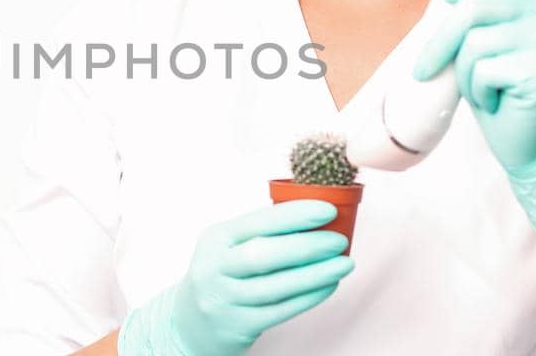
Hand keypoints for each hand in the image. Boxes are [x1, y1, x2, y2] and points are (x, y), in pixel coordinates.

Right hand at [119, 200, 354, 355]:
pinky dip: (310, 296)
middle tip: (339, 240)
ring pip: (276, 286)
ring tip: (344, 264)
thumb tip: (317, 216)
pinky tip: (329, 285)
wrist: (191, 321)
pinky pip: (281, 310)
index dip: (294, 215)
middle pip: (264, 254)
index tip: (328, 210)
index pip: (257, 222)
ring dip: (316, 274)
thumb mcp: (228, 246)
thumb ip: (262, 232)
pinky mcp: (238, 325)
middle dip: (307, 245)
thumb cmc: (223, 274)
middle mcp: (214, 268)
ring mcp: (224, 299)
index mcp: (215, 239)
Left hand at [411, 0, 535, 170]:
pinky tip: (497, 100)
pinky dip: (477, 91)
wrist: (525, 139)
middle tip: (427, 68)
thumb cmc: (495, 86)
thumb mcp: (478, 40)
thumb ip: (470, 11)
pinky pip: (484, 71)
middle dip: (440, 42)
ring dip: (463, 74)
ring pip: (474, 43)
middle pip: (472, 8)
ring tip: (481, 88)